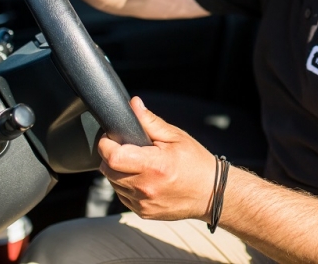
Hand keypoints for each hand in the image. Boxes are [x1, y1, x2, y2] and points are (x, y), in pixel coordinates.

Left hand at [98, 97, 215, 220]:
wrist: (211, 192)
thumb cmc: (195, 163)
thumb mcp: (175, 136)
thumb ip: (150, 121)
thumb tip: (133, 105)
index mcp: (154, 166)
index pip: (113, 156)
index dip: (106, 144)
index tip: (110, 137)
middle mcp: (146, 187)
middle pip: (108, 170)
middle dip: (110, 156)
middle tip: (125, 148)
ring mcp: (143, 203)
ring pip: (112, 184)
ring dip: (117, 171)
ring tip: (136, 163)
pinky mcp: (143, 212)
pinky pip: (122, 196)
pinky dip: (125, 185)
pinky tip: (141, 177)